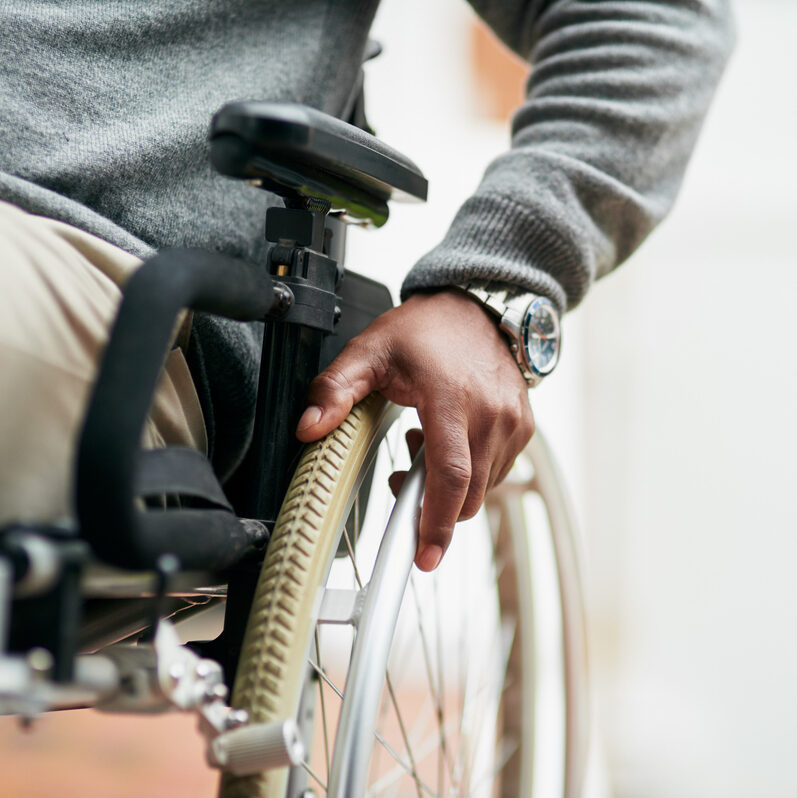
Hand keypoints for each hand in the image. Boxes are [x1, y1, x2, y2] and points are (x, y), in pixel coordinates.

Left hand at [296, 289, 534, 570]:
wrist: (477, 307)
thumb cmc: (425, 329)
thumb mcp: (369, 351)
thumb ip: (335, 391)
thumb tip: (308, 430)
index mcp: (451, 399)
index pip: (450, 475)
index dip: (437, 523)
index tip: (424, 557)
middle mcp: (491, 414)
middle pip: (468, 493)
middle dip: (434, 508)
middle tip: (402, 479)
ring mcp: (513, 422)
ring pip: (483, 487)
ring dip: (450, 486)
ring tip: (423, 446)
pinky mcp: (524, 427)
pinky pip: (497, 471)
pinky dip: (470, 472)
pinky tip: (449, 442)